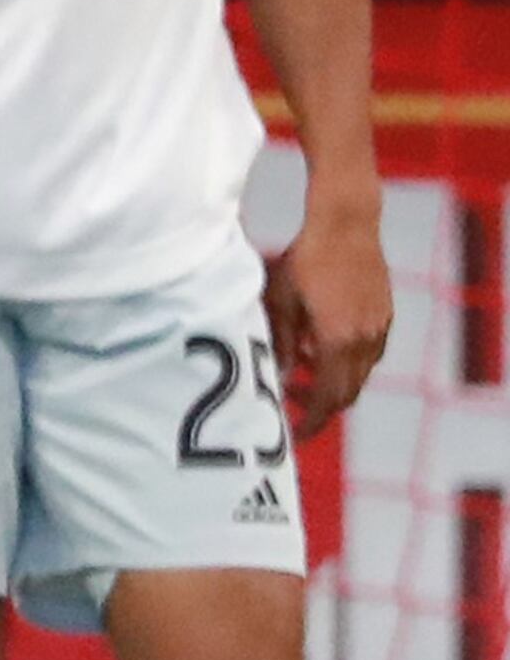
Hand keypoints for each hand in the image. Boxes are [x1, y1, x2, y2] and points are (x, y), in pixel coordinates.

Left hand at [266, 193, 392, 439]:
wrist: (346, 224)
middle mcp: (365, 340)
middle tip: (289, 401)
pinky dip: (346, 362)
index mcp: (337, 341)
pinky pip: (368, 353)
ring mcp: (379, 327)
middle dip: (318, 405)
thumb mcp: (280, 301)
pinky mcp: (384, 314)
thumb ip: (280, 342)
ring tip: (300, 369)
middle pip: (347, 392)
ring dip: (332, 382)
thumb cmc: (305, 260)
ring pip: (359, 374)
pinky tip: (321, 346)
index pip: (326, 397)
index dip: (310, 421)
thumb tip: (275, 377)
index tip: (294, 434)